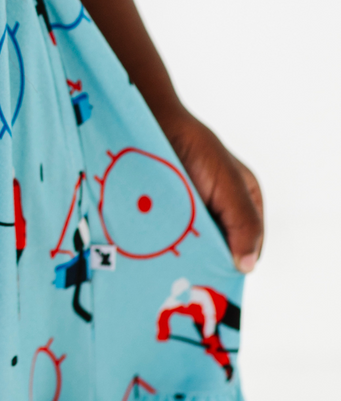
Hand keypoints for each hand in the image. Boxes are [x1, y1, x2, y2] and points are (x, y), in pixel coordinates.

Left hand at [162, 108, 262, 273]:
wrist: (152, 122)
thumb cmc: (195, 147)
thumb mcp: (228, 184)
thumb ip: (244, 222)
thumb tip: (247, 266)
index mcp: (246, 204)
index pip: (248, 247)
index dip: (234, 263)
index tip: (214, 277)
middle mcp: (219, 212)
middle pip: (218, 251)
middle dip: (204, 262)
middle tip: (186, 274)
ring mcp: (190, 214)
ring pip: (191, 247)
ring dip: (181, 255)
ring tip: (167, 264)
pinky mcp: (163, 214)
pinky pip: (166, 237)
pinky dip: (161, 245)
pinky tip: (151, 251)